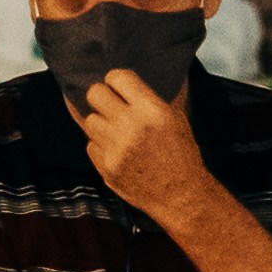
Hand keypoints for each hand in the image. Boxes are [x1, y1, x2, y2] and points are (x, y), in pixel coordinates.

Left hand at [69, 66, 215, 224]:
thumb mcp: (176, 118)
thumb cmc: (181, 154)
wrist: (180, 195)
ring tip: (115, 130)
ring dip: (100, 122)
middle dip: (102, 96)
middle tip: (109, 103)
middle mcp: (131, 126)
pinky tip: (116, 150)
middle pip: (94, 94)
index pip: (117, 77)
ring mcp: (115, 148)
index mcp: (152, 110)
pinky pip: (90, 145)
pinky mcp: (105, 167)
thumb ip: (152, 98)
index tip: (118, 85)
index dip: (116, 80)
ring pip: (89, 120)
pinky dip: (100, 146)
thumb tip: (137, 77)